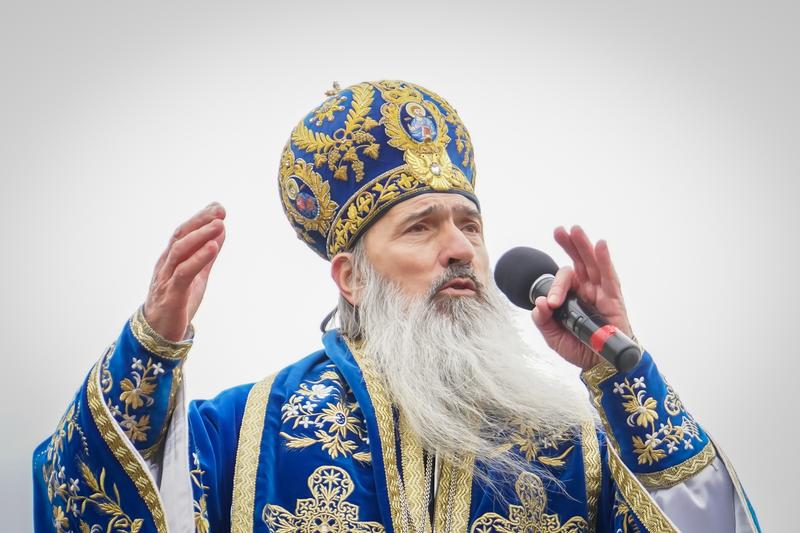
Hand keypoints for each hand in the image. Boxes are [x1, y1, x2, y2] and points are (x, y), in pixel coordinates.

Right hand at [143, 203, 225, 340]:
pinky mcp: (171, 295)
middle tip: (220, 210)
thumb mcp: (196, 275)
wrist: (159, 334)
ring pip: (180, 251)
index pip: (183, 232)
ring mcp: (166, 279)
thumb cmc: (177, 302)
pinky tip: (213, 248)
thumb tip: (220, 231)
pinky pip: (184, 273)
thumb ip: (206, 255)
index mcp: (171, 259)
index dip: (200, 218)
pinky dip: (199, 258)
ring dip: (200, 236)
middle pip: (180, 236)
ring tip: (219, 225)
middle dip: (200, 221)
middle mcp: (166, 264)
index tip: (218, 207)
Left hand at [531, 225, 632, 370]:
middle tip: (560, 230)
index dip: (555, 287)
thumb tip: (540, 304)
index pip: (561, 282)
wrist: (601, 366)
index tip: (551, 302)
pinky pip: (609, 277)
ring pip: (592, 264)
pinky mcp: (614, 299)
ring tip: (575, 230)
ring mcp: (600, 292)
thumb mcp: (553, 336)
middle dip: (569, 245)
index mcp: (570, 297)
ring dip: (584, 246)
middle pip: (578, 262)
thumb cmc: (580, 348)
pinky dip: (605, 260)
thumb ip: (543, 320)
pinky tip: (600, 245)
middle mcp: (586, 290)